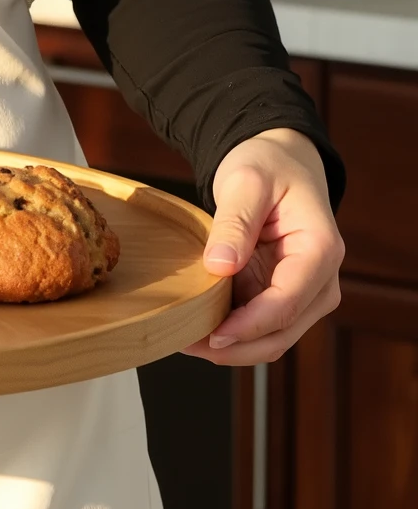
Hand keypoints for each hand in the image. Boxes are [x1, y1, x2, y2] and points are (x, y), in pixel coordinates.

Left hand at [182, 127, 342, 365]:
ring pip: (273, 339)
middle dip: (236, 347)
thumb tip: (219, 266)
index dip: (249, 326)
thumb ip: (234, 222)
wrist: (282, 162)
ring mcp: (306, 293)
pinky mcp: (285, 296)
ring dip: (232, 346)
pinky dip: (233, 333)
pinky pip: (261, 326)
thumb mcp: (246, 181)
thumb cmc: (268, 165)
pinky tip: (198, 327)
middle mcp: (322, 280)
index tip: (213, 335)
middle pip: (282, 332)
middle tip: (186, 342)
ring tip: (186, 339)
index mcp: (320, 249)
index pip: (287, 303)